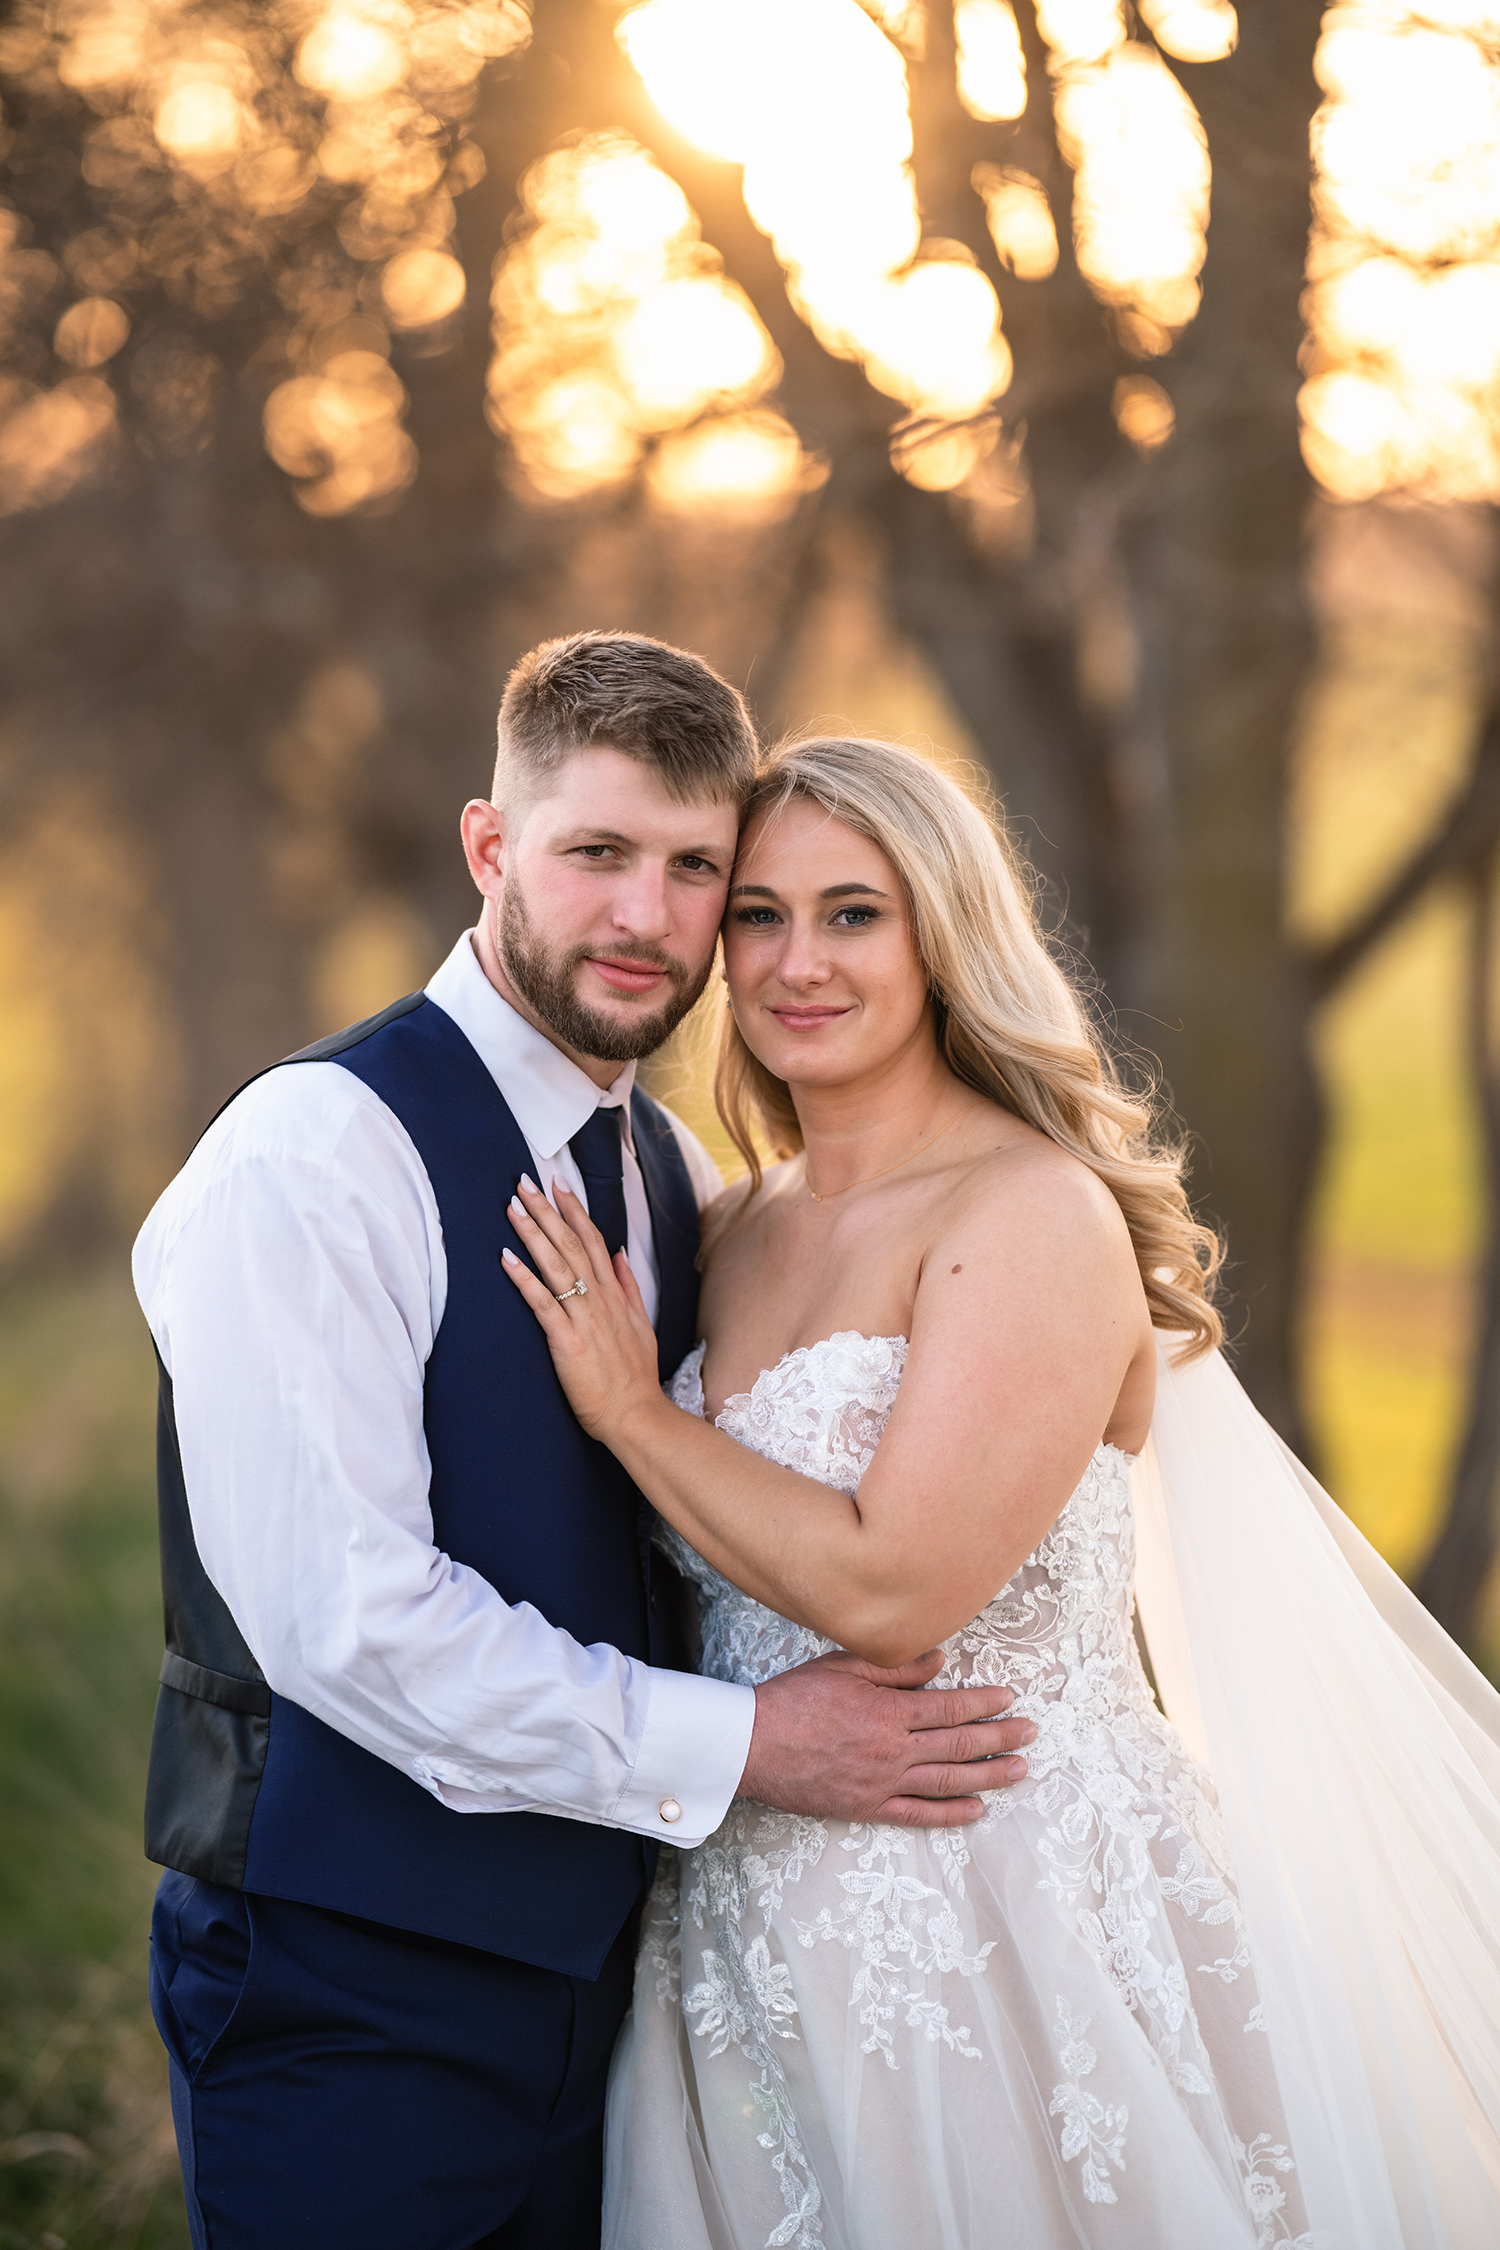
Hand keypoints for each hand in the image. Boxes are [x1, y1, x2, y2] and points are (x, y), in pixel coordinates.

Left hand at [500, 1175, 666, 1442]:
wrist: (636, 1414)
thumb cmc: (634, 1376)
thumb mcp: (640, 1324)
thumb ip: (628, 1287)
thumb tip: (618, 1254)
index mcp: (615, 1295)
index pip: (592, 1241)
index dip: (574, 1211)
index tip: (558, 1186)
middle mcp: (600, 1300)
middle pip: (570, 1245)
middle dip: (547, 1211)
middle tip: (525, 1182)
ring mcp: (585, 1319)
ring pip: (556, 1267)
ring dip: (532, 1234)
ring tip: (512, 1209)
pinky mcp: (568, 1342)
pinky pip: (543, 1304)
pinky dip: (525, 1279)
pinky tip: (506, 1259)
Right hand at [740, 1648, 1035, 1826]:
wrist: (752, 1745)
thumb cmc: (795, 1699)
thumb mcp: (843, 1667)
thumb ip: (895, 1666)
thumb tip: (940, 1661)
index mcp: (889, 1712)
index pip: (951, 1708)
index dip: (984, 1704)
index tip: (1010, 1700)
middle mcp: (894, 1750)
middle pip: (959, 1746)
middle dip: (1000, 1738)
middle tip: (1030, 1734)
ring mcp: (883, 1783)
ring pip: (948, 1782)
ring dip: (989, 1776)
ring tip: (1019, 1770)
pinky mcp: (868, 1808)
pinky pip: (918, 1815)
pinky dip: (951, 1814)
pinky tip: (976, 1810)